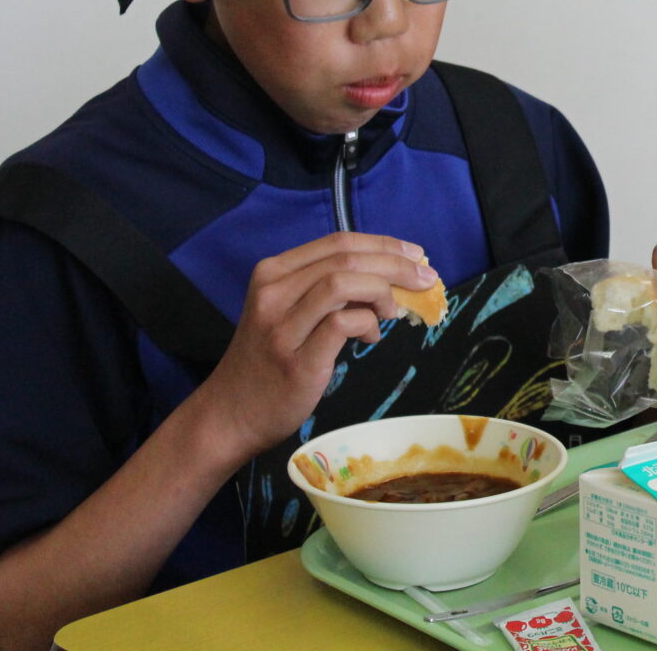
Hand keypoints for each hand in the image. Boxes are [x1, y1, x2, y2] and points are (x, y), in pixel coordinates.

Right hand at [189, 232, 437, 463]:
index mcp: (273, 272)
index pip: (338, 242)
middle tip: (425, 279)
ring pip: (343, 283)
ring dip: (383, 292)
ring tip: (394, 311)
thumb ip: (330, 290)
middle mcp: (273, 292)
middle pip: (345, 259)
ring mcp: (281, 326)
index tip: (415, 254)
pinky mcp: (296, 359)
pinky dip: (368, 323)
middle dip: (396, 264)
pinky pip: (343, 323)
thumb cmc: (269, 359)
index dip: (383, 243)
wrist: (231, 414)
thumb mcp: (290, 311)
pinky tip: (372, 336)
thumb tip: (389, 277)